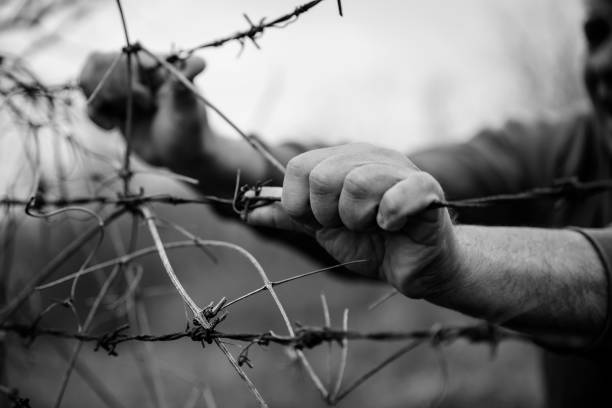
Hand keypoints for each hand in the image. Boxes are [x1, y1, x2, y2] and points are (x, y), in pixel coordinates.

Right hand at [78, 51, 209, 167]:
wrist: (182, 156)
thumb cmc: (192, 131)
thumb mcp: (189, 110)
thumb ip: (185, 86)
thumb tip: (200, 63)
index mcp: (155, 66)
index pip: (128, 54)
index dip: (127, 75)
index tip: (145, 100)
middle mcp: (136, 73)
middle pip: (101, 61)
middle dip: (111, 87)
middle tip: (138, 107)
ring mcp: (122, 89)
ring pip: (89, 76)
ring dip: (98, 96)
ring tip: (119, 114)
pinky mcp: (112, 107)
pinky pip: (88, 100)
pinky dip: (94, 114)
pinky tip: (111, 127)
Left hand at [248, 143, 459, 298]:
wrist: (414, 267)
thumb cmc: (372, 244)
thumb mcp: (324, 231)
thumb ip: (291, 217)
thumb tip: (249, 212)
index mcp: (341, 160)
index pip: (298, 168)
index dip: (301, 205)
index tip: (323, 222)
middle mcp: (369, 155)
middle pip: (323, 177)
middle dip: (329, 216)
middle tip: (352, 226)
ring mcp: (399, 168)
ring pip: (357, 184)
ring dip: (359, 221)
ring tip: (374, 227)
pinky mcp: (425, 188)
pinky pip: (397, 196)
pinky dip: (389, 219)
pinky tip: (394, 227)